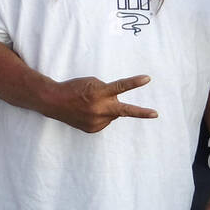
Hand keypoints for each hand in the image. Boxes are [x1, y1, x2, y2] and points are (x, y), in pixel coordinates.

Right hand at [40, 75, 155, 132]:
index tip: (147, 79)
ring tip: (92, 104)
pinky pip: (104, 121)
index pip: (120, 87)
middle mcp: (99, 109)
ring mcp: (96, 121)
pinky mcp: (92, 129)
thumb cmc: (74, 88)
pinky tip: (88, 112)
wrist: (54, 102)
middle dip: (142, 113)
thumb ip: (108, 91)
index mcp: (99, 93)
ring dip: (107, 108)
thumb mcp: (92, 83)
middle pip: (125, 111)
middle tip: (155, 114)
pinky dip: (100, 116)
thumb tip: (118, 102)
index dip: (135, 82)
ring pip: (113, 114)